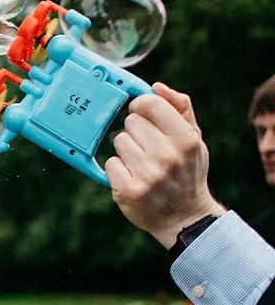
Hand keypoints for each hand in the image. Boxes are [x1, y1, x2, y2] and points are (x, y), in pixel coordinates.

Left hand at [105, 83, 225, 247]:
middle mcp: (168, 156)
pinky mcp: (128, 191)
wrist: (185, 217)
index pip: (151, 104)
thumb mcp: (194, 140)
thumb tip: (157, 87)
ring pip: (119, 142)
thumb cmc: (187, 172)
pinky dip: (118, 169)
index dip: (141, 105)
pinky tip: (133, 177)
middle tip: (149, 149)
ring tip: (143, 164)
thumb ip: (179, 109)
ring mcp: (147, 175)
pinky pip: (111, 163)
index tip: (142, 113)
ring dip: (127, 151)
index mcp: (186, 140)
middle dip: (137, 132)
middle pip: (131, 122)